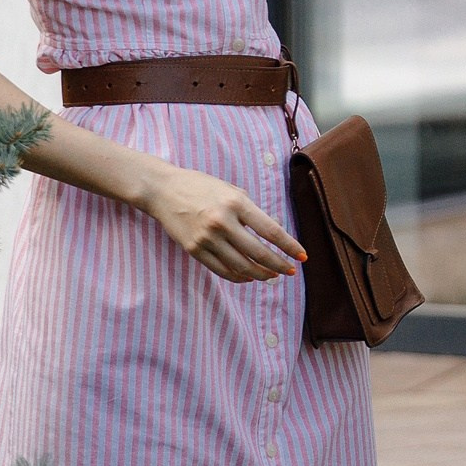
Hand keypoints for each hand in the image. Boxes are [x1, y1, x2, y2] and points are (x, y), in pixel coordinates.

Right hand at [141, 164, 306, 282]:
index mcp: (237, 203)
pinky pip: (221, 269)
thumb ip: (251, 211)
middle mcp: (222, 222)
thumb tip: (273, 233)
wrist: (163, 190)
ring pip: (240, 265)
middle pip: (258, 252)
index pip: (271, 230)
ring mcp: (206, 238)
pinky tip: (248, 277)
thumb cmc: (202, 187)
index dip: (289, 246)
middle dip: (278, 265)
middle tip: (290, 271)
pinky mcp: (193, 250)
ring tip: (272, 276)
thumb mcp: (231, 190)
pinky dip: (238, 276)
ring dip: (260, 274)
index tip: (302, 256)